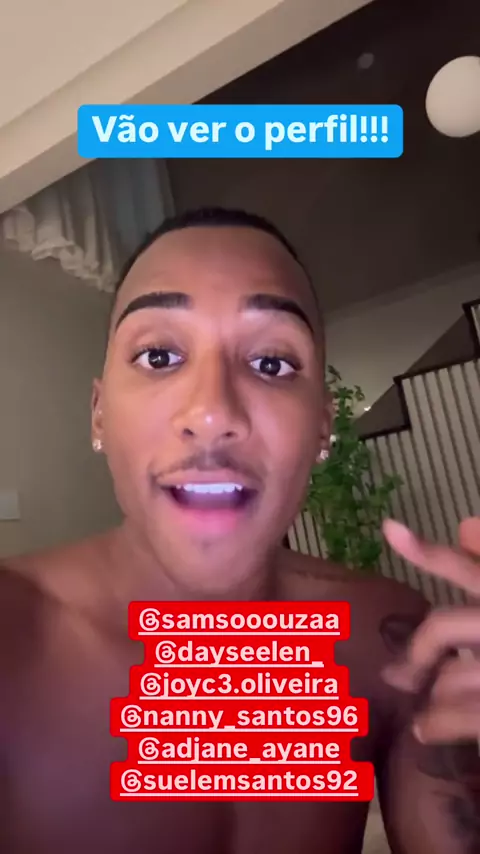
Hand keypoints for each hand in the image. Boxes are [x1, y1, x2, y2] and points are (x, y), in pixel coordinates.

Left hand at [381, 517, 479, 743]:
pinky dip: (436, 723)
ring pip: (448, 674)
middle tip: (397, 674)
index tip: (388, 529)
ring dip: (430, 694)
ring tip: (420, 714)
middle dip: (417, 651)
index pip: (471, 572)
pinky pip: (458, 715)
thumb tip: (466, 524)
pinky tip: (423, 730)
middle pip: (442, 627)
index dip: (430, 551)